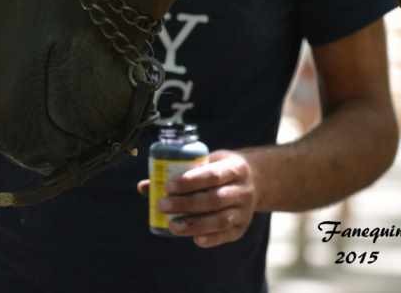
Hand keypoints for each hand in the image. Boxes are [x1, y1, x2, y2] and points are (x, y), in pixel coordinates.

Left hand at [138, 150, 257, 247]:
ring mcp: (244, 210)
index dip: (190, 181)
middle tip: (163, 204)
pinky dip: (210, 239)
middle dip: (186, 203)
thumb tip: (144, 186)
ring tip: (172, 225)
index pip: (213, 175)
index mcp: (236, 167)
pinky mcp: (242, 227)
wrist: (256, 180)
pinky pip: (225, 235)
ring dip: (194, 224)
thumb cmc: (222, 170)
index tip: (168, 185)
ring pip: (219, 219)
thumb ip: (182, 173)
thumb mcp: (210, 162)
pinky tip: (193, 238)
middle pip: (213, 199)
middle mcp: (243, 189)